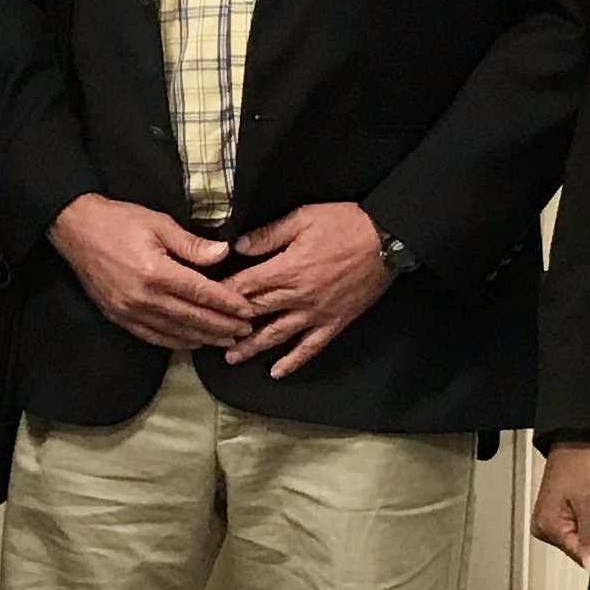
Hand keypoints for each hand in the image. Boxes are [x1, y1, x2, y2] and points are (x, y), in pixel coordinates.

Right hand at [46, 194, 250, 351]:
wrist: (75, 230)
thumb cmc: (119, 221)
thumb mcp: (159, 223)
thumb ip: (192, 244)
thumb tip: (223, 254)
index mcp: (156, 272)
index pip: (202, 293)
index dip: (227, 304)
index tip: (247, 310)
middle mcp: (144, 298)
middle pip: (192, 318)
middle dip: (222, 326)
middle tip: (245, 330)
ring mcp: (129, 311)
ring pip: (175, 332)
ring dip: (203, 338)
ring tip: (226, 341)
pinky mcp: (119, 317)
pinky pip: (153, 337)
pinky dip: (176, 342)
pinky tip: (192, 343)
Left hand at [223, 202, 394, 377]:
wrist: (386, 239)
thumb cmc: (344, 224)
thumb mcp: (303, 218)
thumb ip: (268, 235)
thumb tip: (238, 247)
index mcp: (286, 269)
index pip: (246, 286)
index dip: (222, 295)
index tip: (203, 302)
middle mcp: (298, 296)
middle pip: (256, 314)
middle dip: (230, 326)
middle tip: (208, 336)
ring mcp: (316, 313)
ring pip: (278, 335)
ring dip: (253, 348)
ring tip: (232, 358)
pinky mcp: (334, 322)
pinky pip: (311, 347)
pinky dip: (294, 361)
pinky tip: (278, 372)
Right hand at [531, 441, 589, 574]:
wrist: (575, 439)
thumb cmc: (579, 465)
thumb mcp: (588, 500)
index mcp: (546, 528)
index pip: (578, 555)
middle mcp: (544, 529)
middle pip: (577, 549)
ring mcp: (550, 521)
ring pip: (578, 539)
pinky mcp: (558, 513)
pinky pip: (577, 528)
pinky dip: (588, 523)